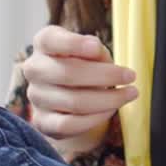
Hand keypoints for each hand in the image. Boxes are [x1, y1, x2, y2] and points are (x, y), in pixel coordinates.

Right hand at [22, 25, 136, 158]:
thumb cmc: (84, 63)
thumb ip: (94, 50)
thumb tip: (97, 55)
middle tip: (131, 76)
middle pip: (68, 74)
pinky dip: (95, 118)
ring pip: (74, 102)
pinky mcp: (42, 121)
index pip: (51, 40)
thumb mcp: (91, 50)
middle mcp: (34, 68)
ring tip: (129, 94)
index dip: (73, 44)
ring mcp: (36, 96)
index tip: (97, 47)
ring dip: (108, 99)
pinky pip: (70, 124)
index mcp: (44, 43)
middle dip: (105, 76)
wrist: (70, 92)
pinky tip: (111, 110)